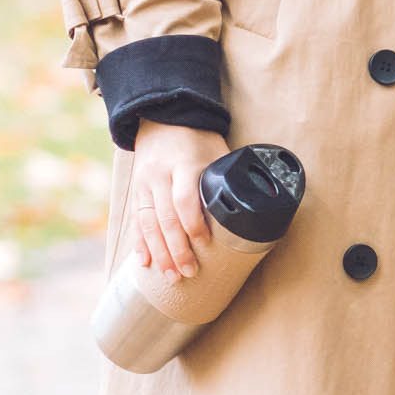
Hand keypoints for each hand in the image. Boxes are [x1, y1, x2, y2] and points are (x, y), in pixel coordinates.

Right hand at [130, 120, 225, 280]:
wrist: (162, 118)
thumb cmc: (199, 139)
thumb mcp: (217, 151)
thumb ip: (228, 177)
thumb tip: (257, 204)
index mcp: (185, 164)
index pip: (185, 199)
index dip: (194, 223)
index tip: (204, 243)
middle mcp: (161, 175)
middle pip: (166, 218)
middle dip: (177, 249)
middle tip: (188, 273)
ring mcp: (145, 183)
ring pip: (149, 223)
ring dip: (160, 253)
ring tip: (170, 276)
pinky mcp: (136, 190)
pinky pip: (137, 221)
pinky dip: (140, 243)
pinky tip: (144, 262)